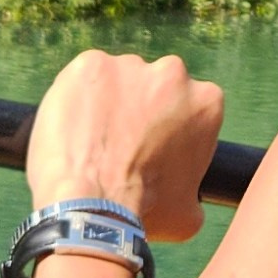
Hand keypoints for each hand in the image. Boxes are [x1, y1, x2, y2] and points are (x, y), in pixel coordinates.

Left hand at [25, 49, 222, 244]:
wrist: (90, 208)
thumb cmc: (143, 213)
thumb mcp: (190, 211)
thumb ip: (195, 188)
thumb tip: (188, 194)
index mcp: (206, 102)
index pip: (190, 107)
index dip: (171, 128)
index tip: (153, 148)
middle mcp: (173, 73)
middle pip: (156, 87)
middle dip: (142, 109)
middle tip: (122, 144)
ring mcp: (128, 65)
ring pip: (118, 81)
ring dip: (109, 103)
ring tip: (91, 141)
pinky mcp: (89, 65)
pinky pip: (83, 79)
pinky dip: (77, 98)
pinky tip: (71, 129)